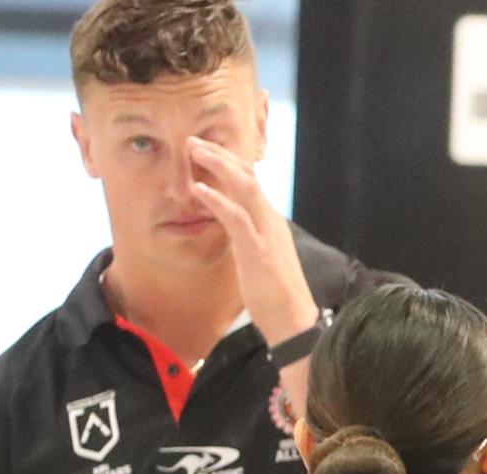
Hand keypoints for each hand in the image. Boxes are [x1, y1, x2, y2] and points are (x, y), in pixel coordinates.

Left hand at [186, 136, 318, 345]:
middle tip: (193, 140)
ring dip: (219, 166)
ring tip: (194, 150)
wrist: (293, 320)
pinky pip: (237, 219)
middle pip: (248, 175)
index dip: (227, 162)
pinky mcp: (258, 250)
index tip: (203, 150)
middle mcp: (270, 220)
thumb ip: (248, 237)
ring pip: (245, 187)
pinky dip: (217, 201)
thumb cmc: (274, 294)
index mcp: (270, 221)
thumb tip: (232, 227)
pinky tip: (198, 190)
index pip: (250, 181)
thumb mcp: (259, 257)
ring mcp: (266, 233)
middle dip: (220, 154)